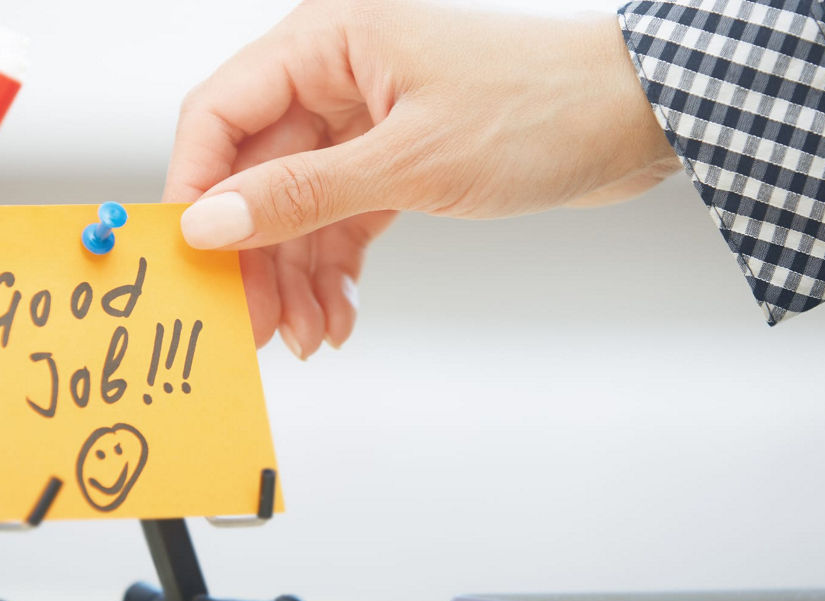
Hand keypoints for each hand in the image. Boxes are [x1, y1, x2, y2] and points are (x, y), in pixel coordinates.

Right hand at [163, 0, 678, 357]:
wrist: (635, 118)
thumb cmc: (541, 108)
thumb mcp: (408, 162)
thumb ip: (301, 194)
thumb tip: (210, 222)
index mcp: (327, 42)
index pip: (222, 112)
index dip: (194, 188)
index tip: (188, 260)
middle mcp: (338, 75)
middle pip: (258, 171)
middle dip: (255, 254)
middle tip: (251, 324)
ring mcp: (367, 119)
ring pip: (299, 204)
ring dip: (297, 273)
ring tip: (304, 335)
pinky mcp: (397, 158)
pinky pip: (342, 216)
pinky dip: (336, 266)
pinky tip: (336, 313)